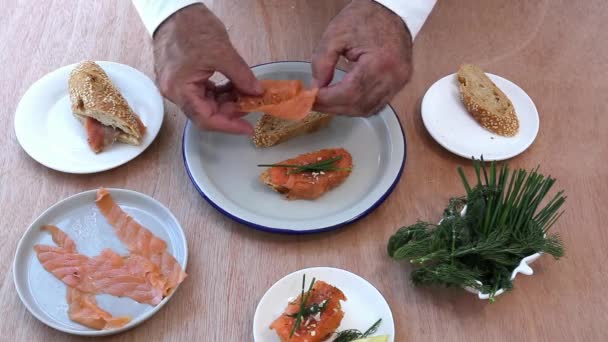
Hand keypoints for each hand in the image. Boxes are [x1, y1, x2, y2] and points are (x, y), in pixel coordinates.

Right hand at [153, 4, 261, 133]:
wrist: (175, 9)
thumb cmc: (192, 27)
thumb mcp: (223, 53)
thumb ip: (241, 76)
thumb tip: (257, 93)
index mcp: (180, 89)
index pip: (206, 119)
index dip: (229, 126)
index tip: (248, 128)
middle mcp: (174, 92)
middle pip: (205, 113)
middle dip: (230, 112)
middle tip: (252, 106)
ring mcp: (177, 85)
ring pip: (205, 103)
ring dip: (227, 102)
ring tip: (247, 95)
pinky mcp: (182, 77)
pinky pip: (202, 92)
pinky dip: (219, 93)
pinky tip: (235, 88)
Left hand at [312, 0, 412, 115]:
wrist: (392, 10)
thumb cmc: (366, 17)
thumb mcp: (336, 34)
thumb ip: (322, 61)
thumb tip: (317, 86)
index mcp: (381, 62)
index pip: (351, 92)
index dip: (328, 100)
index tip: (310, 99)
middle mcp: (394, 77)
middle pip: (359, 105)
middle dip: (333, 107)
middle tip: (314, 103)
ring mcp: (399, 82)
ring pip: (368, 109)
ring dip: (345, 110)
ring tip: (326, 103)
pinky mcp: (400, 84)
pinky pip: (377, 104)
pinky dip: (358, 106)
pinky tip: (344, 102)